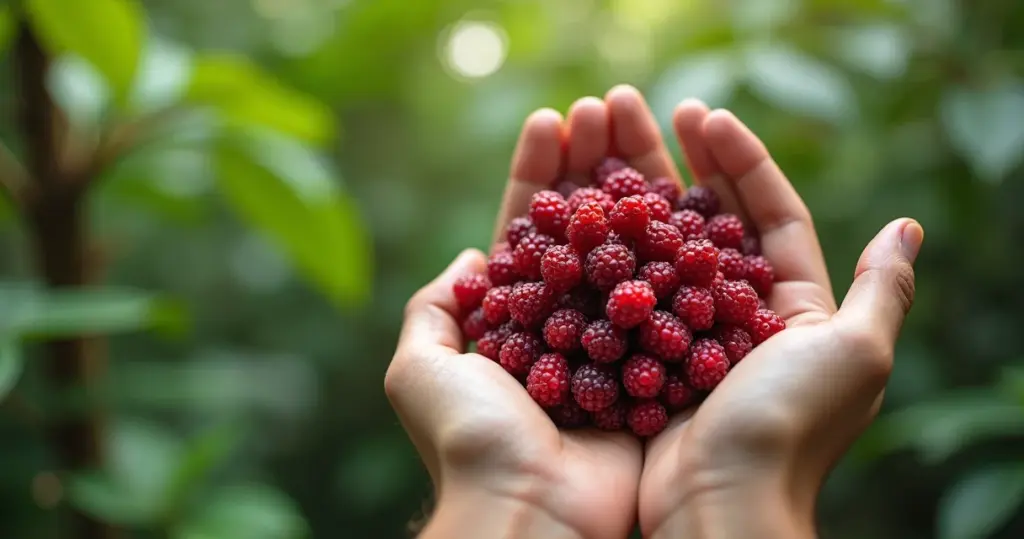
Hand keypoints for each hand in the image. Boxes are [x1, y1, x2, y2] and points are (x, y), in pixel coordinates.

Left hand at [386, 86, 677, 538]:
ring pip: (632, 248)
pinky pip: (675, 295)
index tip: (553, 120)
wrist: (535, 511)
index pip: (529, 231)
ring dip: (636, 187)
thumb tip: (472, 261)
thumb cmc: (472, 441)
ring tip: (641, 125)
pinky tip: (689, 191)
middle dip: (592, 166)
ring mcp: (619, 341)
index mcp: (513, 322)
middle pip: (585, 229)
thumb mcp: (418, 368)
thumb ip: (433, 309)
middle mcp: (569, 326)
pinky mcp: (663, 363)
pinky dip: (681, 245)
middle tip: (607, 105)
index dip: (539, 176)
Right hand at [635, 102, 922, 537]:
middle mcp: (737, 319)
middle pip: (707, 222)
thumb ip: (879, 290)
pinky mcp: (638, 355)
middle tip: (645, 111)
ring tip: (603, 143)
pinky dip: (603, 250)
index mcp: (793, 311)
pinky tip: (580, 212)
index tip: (705, 115)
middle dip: (681, 163)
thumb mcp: (854, 353)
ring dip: (634, 194)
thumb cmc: (786, 427)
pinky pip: (620, 290)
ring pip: (657, 249)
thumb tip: (906, 228)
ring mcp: (682, 336)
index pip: (769, 216)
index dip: (741, 161)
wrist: (717, 505)